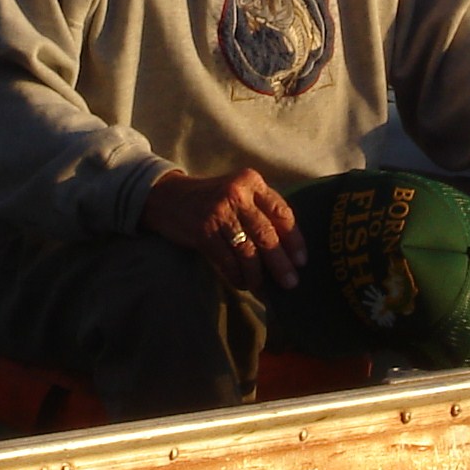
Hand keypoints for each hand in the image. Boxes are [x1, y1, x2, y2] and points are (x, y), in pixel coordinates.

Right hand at [142, 169, 305, 294]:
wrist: (167, 197)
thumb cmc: (211, 199)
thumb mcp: (238, 194)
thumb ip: (261, 210)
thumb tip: (289, 250)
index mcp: (251, 181)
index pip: (282, 212)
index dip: (294, 239)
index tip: (302, 261)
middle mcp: (237, 193)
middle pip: (267, 234)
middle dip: (281, 263)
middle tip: (291, 282)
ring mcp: (219, 212)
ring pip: (248, 251)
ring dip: (258, 275)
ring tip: (263, 289)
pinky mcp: (203, 231)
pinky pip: (227, 261)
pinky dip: (237, 276)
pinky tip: (243, 283)